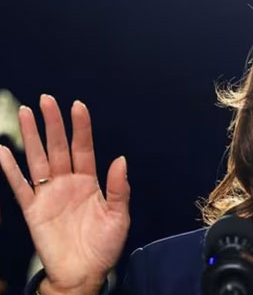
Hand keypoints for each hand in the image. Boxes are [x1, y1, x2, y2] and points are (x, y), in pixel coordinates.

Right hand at [0, 95, 129, 293]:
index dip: (80, 127)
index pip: (83, 148)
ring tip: (25, 112)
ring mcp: (48, 194)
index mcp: (90, 181)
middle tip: (46, 99)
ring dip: (32, 136)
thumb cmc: (104, 245)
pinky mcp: (32, 209)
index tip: (77, 105)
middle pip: (58, 147)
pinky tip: (3, 151)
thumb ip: (119, 188)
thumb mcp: (119, 216)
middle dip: (53, 123)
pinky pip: (19, 186)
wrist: (84, 273)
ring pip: (37, 159)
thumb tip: (120, 159)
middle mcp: (67, 182)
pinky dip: (10, 169)